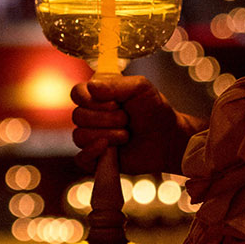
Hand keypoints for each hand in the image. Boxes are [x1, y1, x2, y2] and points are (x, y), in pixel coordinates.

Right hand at [70, 75, 198, 174]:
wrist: (168, 138)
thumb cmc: (155, 110)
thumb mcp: (140, 88)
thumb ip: (115, 84)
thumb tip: (90, 87)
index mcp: (97, 96)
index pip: (77, 93)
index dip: (91, 99)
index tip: (114, 103)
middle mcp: (91, 116)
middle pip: (78, 116)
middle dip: (106, 119)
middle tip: (126, 119)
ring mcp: (92, 137)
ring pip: (80, 136)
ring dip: (107, 135)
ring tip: (126, 135)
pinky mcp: (96, 158)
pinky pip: (81, 159)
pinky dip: (91, 153)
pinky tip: (108, 148)